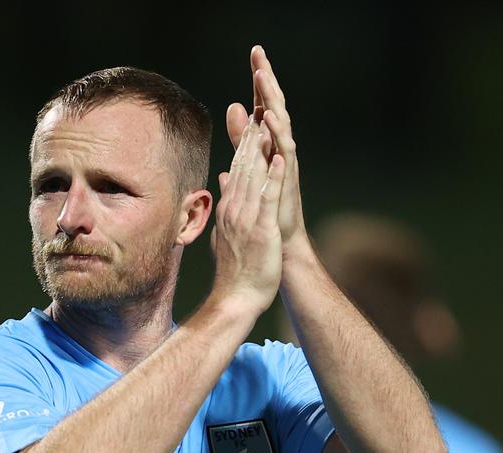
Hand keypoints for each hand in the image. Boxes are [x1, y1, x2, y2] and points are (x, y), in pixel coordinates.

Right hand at [209, 117, 284, 314]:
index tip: (251, 119)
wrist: (235, 298)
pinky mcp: (262, 229)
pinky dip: (273, 177)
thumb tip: (223, 182)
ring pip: (254, 175)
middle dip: (251, 133)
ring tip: (268, 120)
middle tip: (257, 104)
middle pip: (243, 165)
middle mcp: (234, 208)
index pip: (236, 169)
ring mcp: (246, 217)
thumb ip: (225, 206)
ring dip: (262, 147)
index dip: (244, 142)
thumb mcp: (226, 234)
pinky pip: (268, 198)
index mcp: (228, 208)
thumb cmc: (235, 271)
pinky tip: (279, 158)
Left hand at [225, 45, 309, 259]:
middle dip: (265, 83)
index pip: (260, 112)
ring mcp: (284, 165)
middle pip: (271, 109)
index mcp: (266, 153)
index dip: (257, 88)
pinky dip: (276, 134)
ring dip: (271, 100)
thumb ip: (239, 165)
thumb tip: (229, 150)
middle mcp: (278, 154)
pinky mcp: (287, 179)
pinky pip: (282, 151)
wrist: (279, 249)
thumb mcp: (246, 187)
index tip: (254, 57)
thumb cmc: (265, 220)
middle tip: (259, 53)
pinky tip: (269, 117)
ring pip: (277, 124)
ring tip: (263, 75)